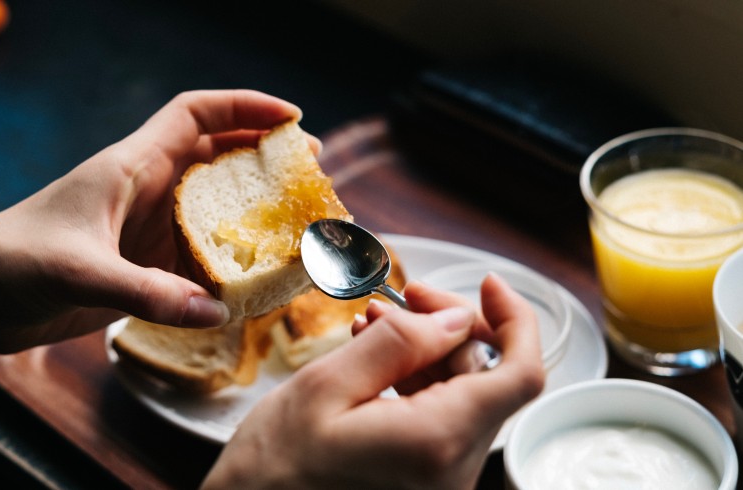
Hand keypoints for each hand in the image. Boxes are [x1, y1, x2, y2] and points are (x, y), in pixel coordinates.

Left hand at [0, 90, 310, 372]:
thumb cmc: (14, 262)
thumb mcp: (81, 271)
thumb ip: (148, 293)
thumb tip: (217, 310)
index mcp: (131, 166)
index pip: (195, 114)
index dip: (245, 106)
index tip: (293, 117)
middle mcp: (146, 191)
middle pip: (217, 157)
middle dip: (265, 157)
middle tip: (310, 171)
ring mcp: (147, 229)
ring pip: (214, 208)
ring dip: (253, 212)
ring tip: (297, 223)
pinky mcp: (144, 267)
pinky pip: (199, 257)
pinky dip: (230, 262)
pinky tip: (255, 278)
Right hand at [202, 275, 543, 488]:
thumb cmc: (273, 465)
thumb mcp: (325, 387)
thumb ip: (398, 345)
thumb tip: (455, 319)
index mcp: (436, 443)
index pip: (521, 375)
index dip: (515, 320)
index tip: (488, 284)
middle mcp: (453, 471)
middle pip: (486, 379)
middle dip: (449, 328)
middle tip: (402, 296)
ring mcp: (442, 482)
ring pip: (463, 397)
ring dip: (426, 353)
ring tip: (372, 324)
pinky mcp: (426, 484)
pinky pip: (440, 420)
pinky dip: (415, 382)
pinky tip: (375, 358)